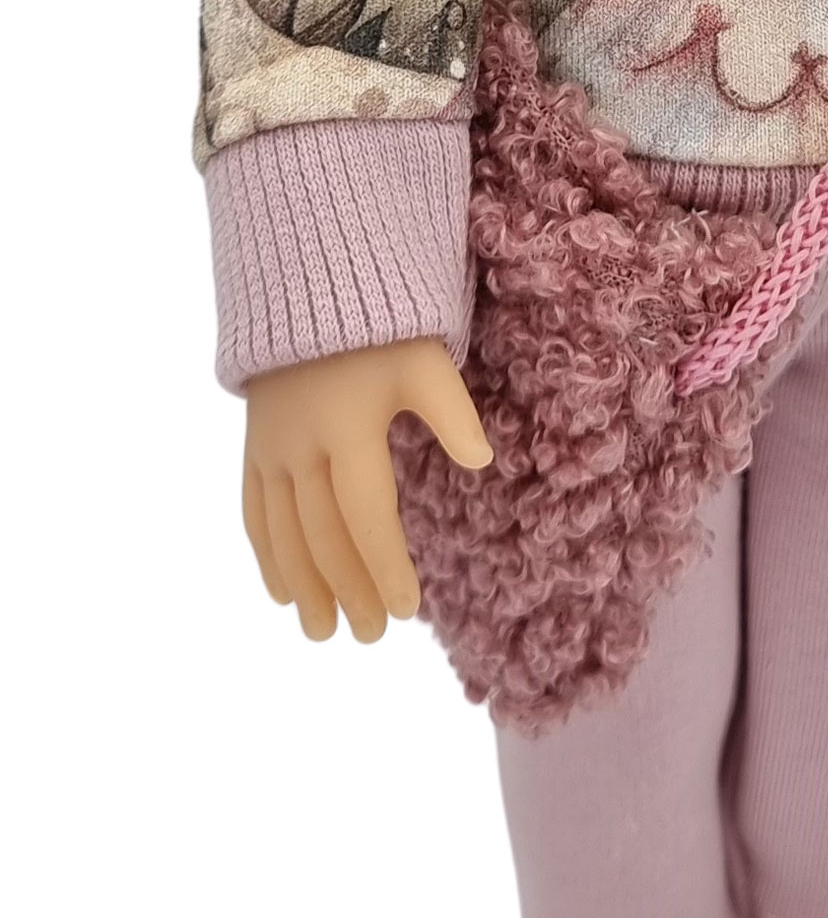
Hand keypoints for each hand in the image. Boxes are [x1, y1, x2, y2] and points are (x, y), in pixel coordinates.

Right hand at [241, 337, 492, 641]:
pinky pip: (253, 511)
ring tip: (324, 633)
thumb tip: (483, 460)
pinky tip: (283, 593)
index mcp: (348, 427)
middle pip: (323, 534)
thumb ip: (452, 410)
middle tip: (373, 635)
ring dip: (304, 587)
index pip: (365, 514)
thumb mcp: (425, 358)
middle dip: (349, 589)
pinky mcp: (253, 446)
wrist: (309, 282)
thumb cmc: (382, 327)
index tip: (407, 609)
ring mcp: (270, 447)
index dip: (384, 564)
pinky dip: (267, 555)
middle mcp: (301, 445)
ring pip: (283, 532)